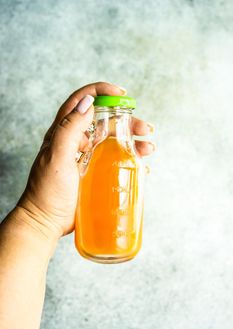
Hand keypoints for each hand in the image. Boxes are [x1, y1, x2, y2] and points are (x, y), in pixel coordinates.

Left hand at [16, 82, 154, 240]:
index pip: (83, 101)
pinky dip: (131, 160)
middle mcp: (78, 142)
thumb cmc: (47, 190)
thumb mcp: (56, 157)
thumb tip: (87, 103)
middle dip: (128, 121)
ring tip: (149, 148)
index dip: (102, 92)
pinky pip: (117, 162)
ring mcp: (89, 158)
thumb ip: (69, 129)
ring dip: (134, 141)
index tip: (121, 95)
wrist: (47, 220)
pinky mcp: (97, 174)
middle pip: (106, 122)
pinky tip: (142, 166)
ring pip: (115, 141)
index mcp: (65, 132)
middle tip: (146, 129)